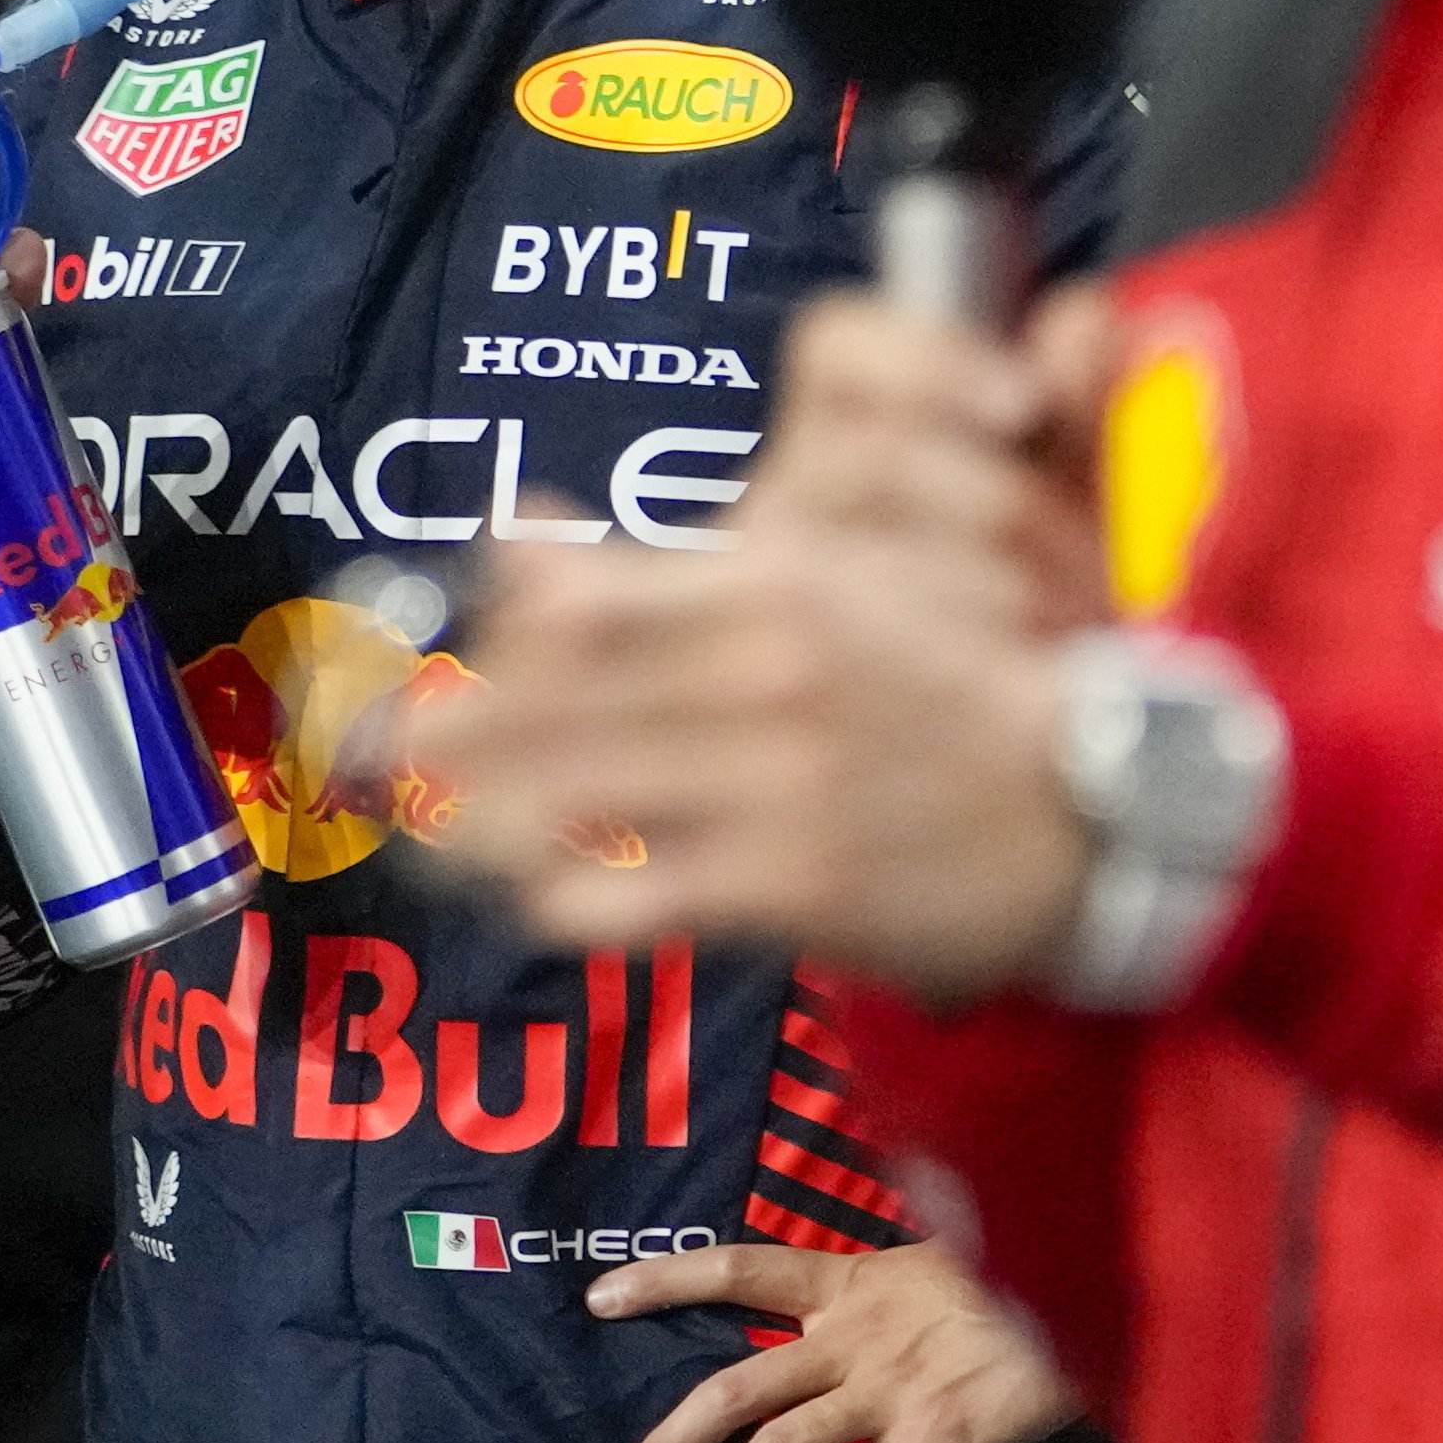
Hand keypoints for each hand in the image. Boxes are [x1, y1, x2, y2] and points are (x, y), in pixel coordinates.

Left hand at [402, 292, 1113, 997]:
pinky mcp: (790, 887)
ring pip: (568, 807)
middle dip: (431, 739)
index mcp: (769, 585)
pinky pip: (635, 899)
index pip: (573, 602)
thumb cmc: (940, 690)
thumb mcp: (820, 589)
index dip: (478, 638)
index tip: (411, 661)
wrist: (1091, 808)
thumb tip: (518, 541)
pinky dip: (566, 902)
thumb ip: (665, 574)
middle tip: (350, 762)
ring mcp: (773, 785)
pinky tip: (536, 901)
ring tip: (416, 841)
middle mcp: (759, 676)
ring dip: (468, 829)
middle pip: (545, 706)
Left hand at [599, 1245, 1073, 1442]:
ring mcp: (892, 1388)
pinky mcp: (939, 1436)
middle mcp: (854, 1336)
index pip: (736, 1270)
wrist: (1096, 1280)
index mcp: (850, 1283)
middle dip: (672, 1440)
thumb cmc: (1026, 1272)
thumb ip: (889, 1295)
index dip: (663, 1282)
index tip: (596, 1299)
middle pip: (733, 1387)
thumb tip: (854, 1314)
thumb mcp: (943, 1261)